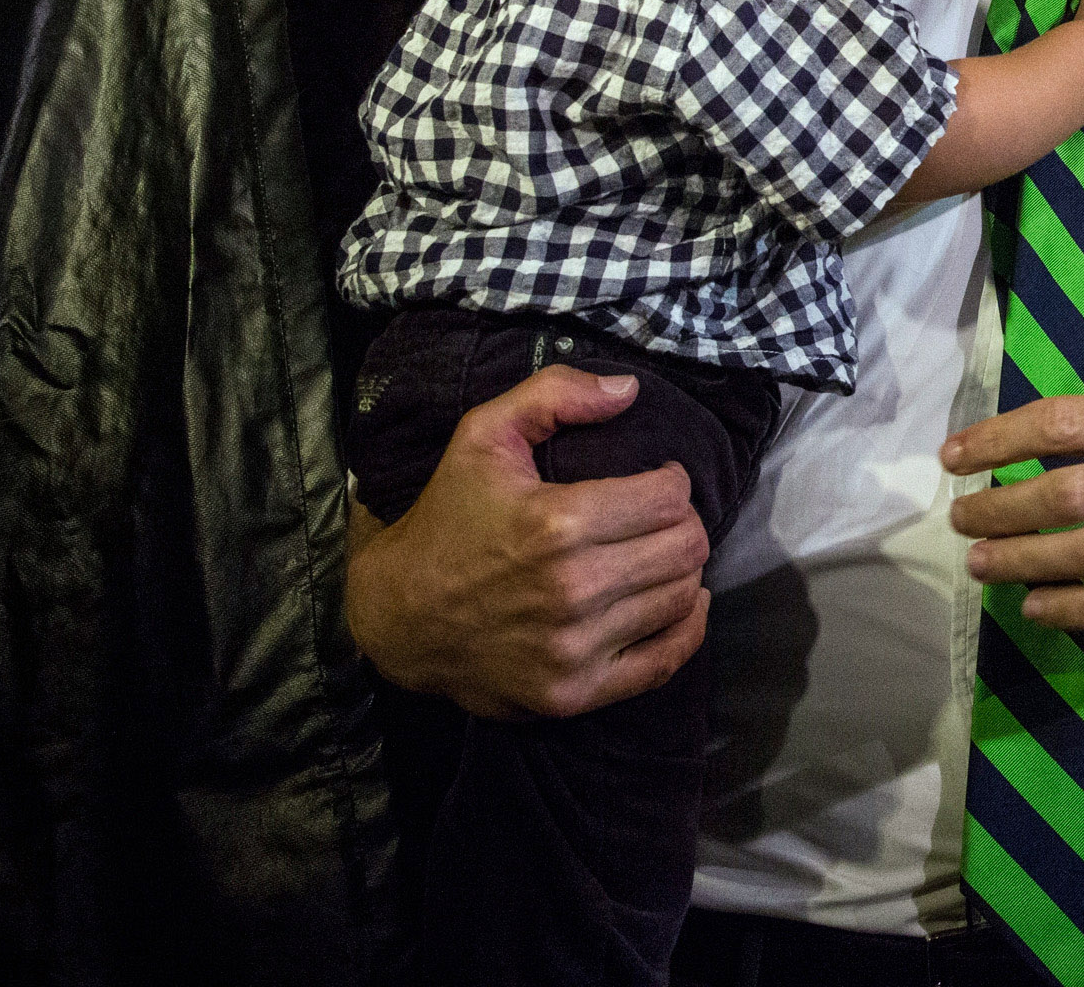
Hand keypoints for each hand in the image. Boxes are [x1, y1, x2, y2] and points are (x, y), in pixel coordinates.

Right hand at [344, 366, 711, 719]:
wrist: (397, 616)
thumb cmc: (447, 518)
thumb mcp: (482, 436)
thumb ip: (554, 395)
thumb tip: (630, 390)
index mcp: (556, 523)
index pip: (671, 497)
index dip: (671, 480)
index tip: (655, 481)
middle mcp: (572, 589)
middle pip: (686, 547)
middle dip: (683, 523)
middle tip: (658, 518)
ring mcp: (574, 648)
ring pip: (681, 597)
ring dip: (681, 570)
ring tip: (655, 554)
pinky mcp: (574, 693)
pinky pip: (666, 661)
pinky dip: (685, 627)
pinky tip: (678, 601)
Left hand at [942, 392, 1083, 632]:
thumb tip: (1031, 444)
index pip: (1062, 424)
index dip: (998, 440)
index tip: (955, 458)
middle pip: (1066, 494)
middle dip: (1000, 510)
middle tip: (963, 522)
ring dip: (1024, 561)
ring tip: (983, 564)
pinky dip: (1075, 609)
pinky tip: (1038, 606)